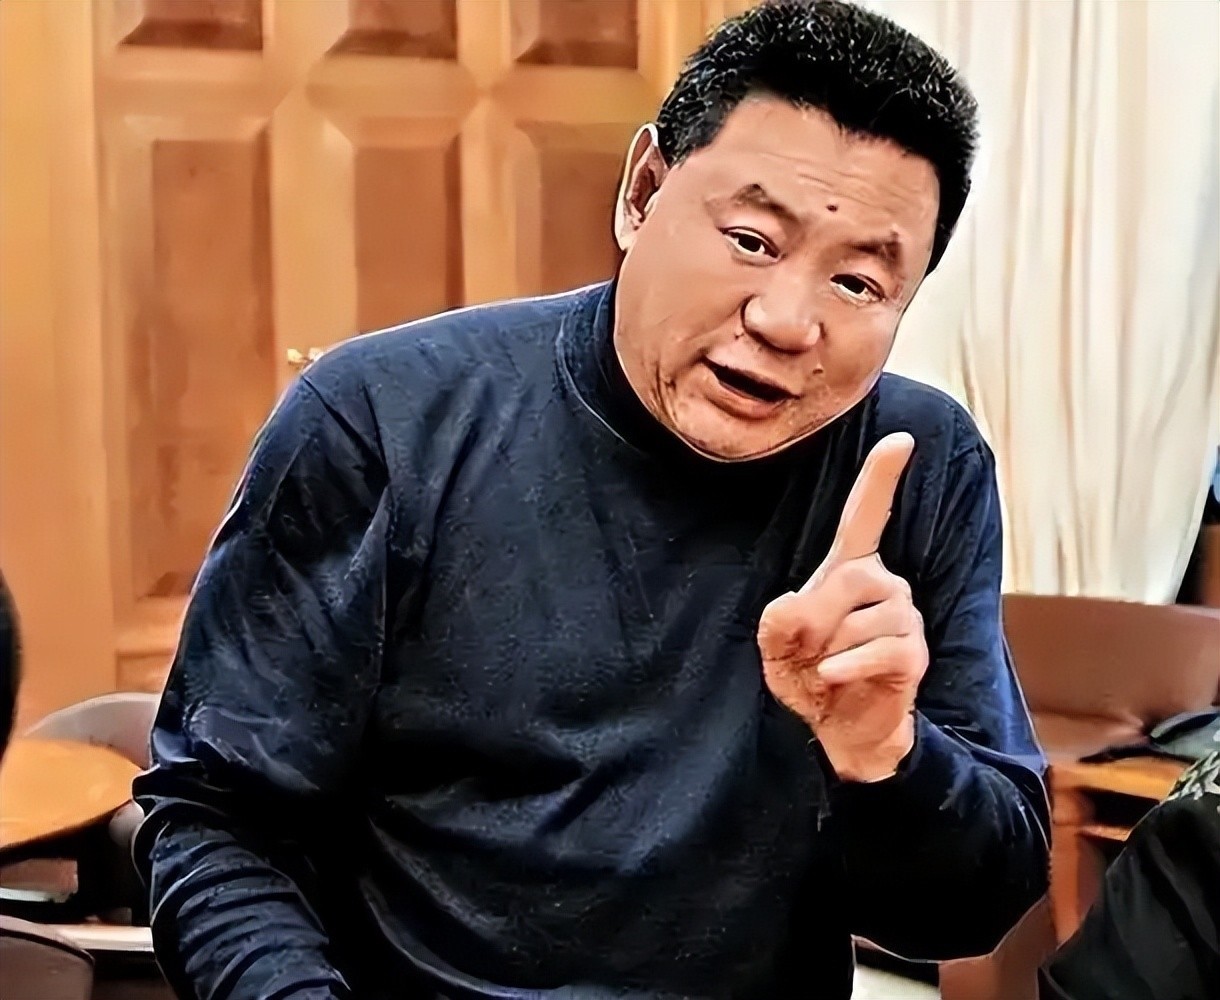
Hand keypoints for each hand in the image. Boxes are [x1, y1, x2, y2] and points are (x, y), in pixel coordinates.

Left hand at [758, 433, 927, 781]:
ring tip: (826, 669)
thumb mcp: (775, 643)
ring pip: (861, 619)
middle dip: (815, 618)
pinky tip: (833, 677)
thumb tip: (808, 609)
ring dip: (828, 649)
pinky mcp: (914, 654)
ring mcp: (904, 619)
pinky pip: (880, 649)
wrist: (837, 730)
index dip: (881, 477)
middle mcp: (885, 585)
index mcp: (850, 570)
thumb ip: (780, 618)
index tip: (902, 440)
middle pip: (849, 577)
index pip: (866, 515)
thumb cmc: (807, 675)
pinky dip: (846, 666)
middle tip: (805, 650)